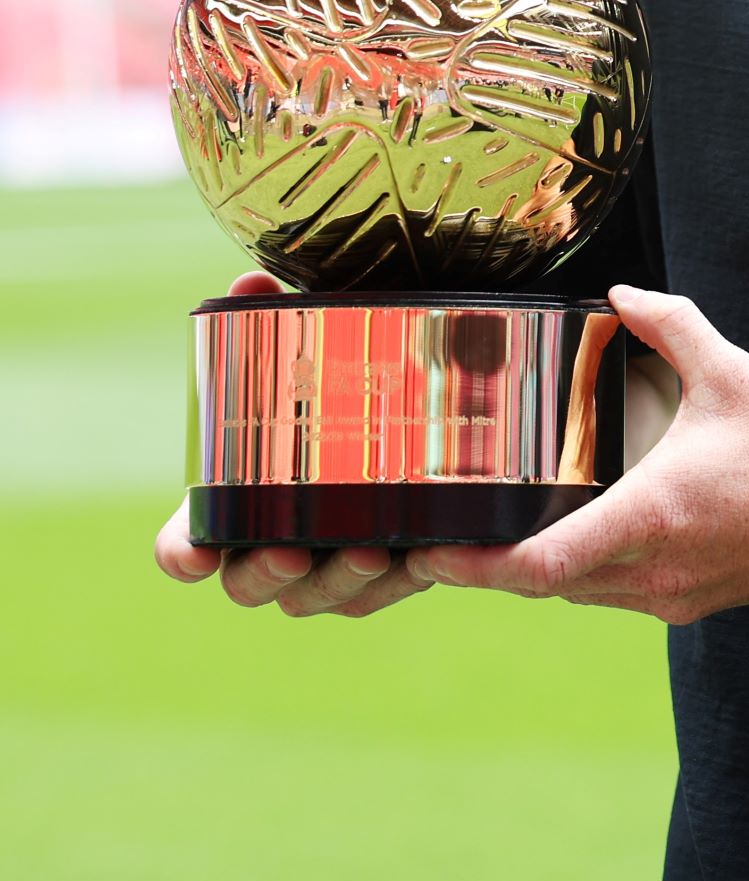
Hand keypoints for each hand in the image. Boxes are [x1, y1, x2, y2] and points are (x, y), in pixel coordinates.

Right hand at [152, 270, 432, 620]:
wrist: (432, 390)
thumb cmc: (346, 371)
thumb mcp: (323, 338)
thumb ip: (278, 312)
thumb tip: (250, 284)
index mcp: (238, 494)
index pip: (188, 540)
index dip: (183, 552)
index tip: (194, 554)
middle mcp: (276, 537)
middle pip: (249, 583)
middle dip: (263, 576)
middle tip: (290, 552)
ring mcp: (330, 558)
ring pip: (317, 596)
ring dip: (337, 582)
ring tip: (368, 548)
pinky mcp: (390, 563)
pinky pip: (386, 589)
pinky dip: (400, 579)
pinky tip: (422, 555)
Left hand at [405, 286, 748, 621]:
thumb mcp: (733, 373)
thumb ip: (671, 327)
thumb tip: (621, 296)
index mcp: (653, 513)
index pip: (539, 566)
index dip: (474, 566)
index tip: (430, 549)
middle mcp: (653, 568)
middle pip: (541, 585)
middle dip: (488, 566)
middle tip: (442, 535)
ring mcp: (671, 596)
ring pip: (576, 593)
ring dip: (537, 569)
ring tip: (501, 528)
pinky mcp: (689, 604)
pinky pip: (613, 594)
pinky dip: (584, 570)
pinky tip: (584, 529)